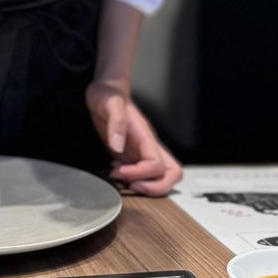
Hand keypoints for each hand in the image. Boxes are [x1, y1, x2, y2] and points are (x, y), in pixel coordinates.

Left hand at [85, 80, 181, 195]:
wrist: (106, 89)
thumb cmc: (109, 94)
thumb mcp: (109, 103)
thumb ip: (116, 122)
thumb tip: (117, 146)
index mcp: (146, 135)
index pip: (156, 165)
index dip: (140, 174)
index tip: (119, 171)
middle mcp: (148, 145)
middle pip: (171, 174)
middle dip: (155, 188)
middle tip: (131, 185)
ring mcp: (141, 151)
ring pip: (160, 177)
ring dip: (144, 186)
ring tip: (121, 179)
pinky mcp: (131, 155)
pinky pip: (142, 175)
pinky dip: (132, 180)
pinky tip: (115, 171)